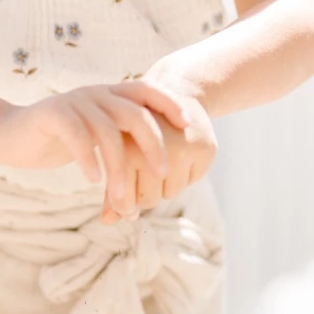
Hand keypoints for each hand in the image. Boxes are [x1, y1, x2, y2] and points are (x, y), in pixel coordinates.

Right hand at [0, 81, 191, 218]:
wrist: (10, 136)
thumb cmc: (57, 141)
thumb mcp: (95, 138)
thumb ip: (123, 140)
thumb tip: (162, 164)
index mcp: (109, 95)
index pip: (148, 90)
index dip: (171, 104)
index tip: (190, 126)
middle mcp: (95, 93)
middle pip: (134, 113)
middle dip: (153, 144)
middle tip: (162, 173)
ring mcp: (73, 102)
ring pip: (107, 132)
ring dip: (119, 168)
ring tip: (122, 197)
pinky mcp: (52, 114)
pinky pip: (77, 136)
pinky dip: (89, 160)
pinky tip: (94, 181)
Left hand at [99, 87, 216, 223]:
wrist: (174, 92)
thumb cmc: (138, 127)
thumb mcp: (118, 151)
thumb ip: (111, 188)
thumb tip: (107, 221)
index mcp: (127, 150)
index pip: (125, 200)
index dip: (124, 207)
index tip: (126, 206)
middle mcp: (156, 149)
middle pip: (149, 200)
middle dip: (145, 193)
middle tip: (145, 173)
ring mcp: (184, 149)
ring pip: (171, 193)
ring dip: (166, 184)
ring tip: (162, 159)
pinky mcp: (206, 149)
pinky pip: (192, 181)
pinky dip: (186, 174)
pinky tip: (181, 154)